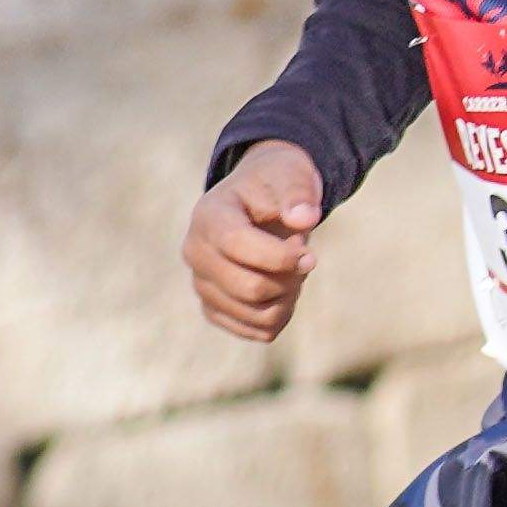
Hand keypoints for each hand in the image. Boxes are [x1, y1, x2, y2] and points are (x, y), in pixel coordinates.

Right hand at [187, 140, 323, 344]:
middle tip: (306, 260)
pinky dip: (279, 316)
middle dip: (289, 280)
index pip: (236, 245)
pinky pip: (254, 331)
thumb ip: (298, 193)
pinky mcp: (214, 308)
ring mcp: (202, 283)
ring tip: (293, 272)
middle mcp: (196, 252)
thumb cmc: (277, 184)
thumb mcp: (291, 175)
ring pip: (254, 314)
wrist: (262, 199)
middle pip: (247, 288)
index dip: (280, 257)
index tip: (310, 255)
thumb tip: (304, 219)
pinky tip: (284, 291)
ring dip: (287, 298)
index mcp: (209, 215)